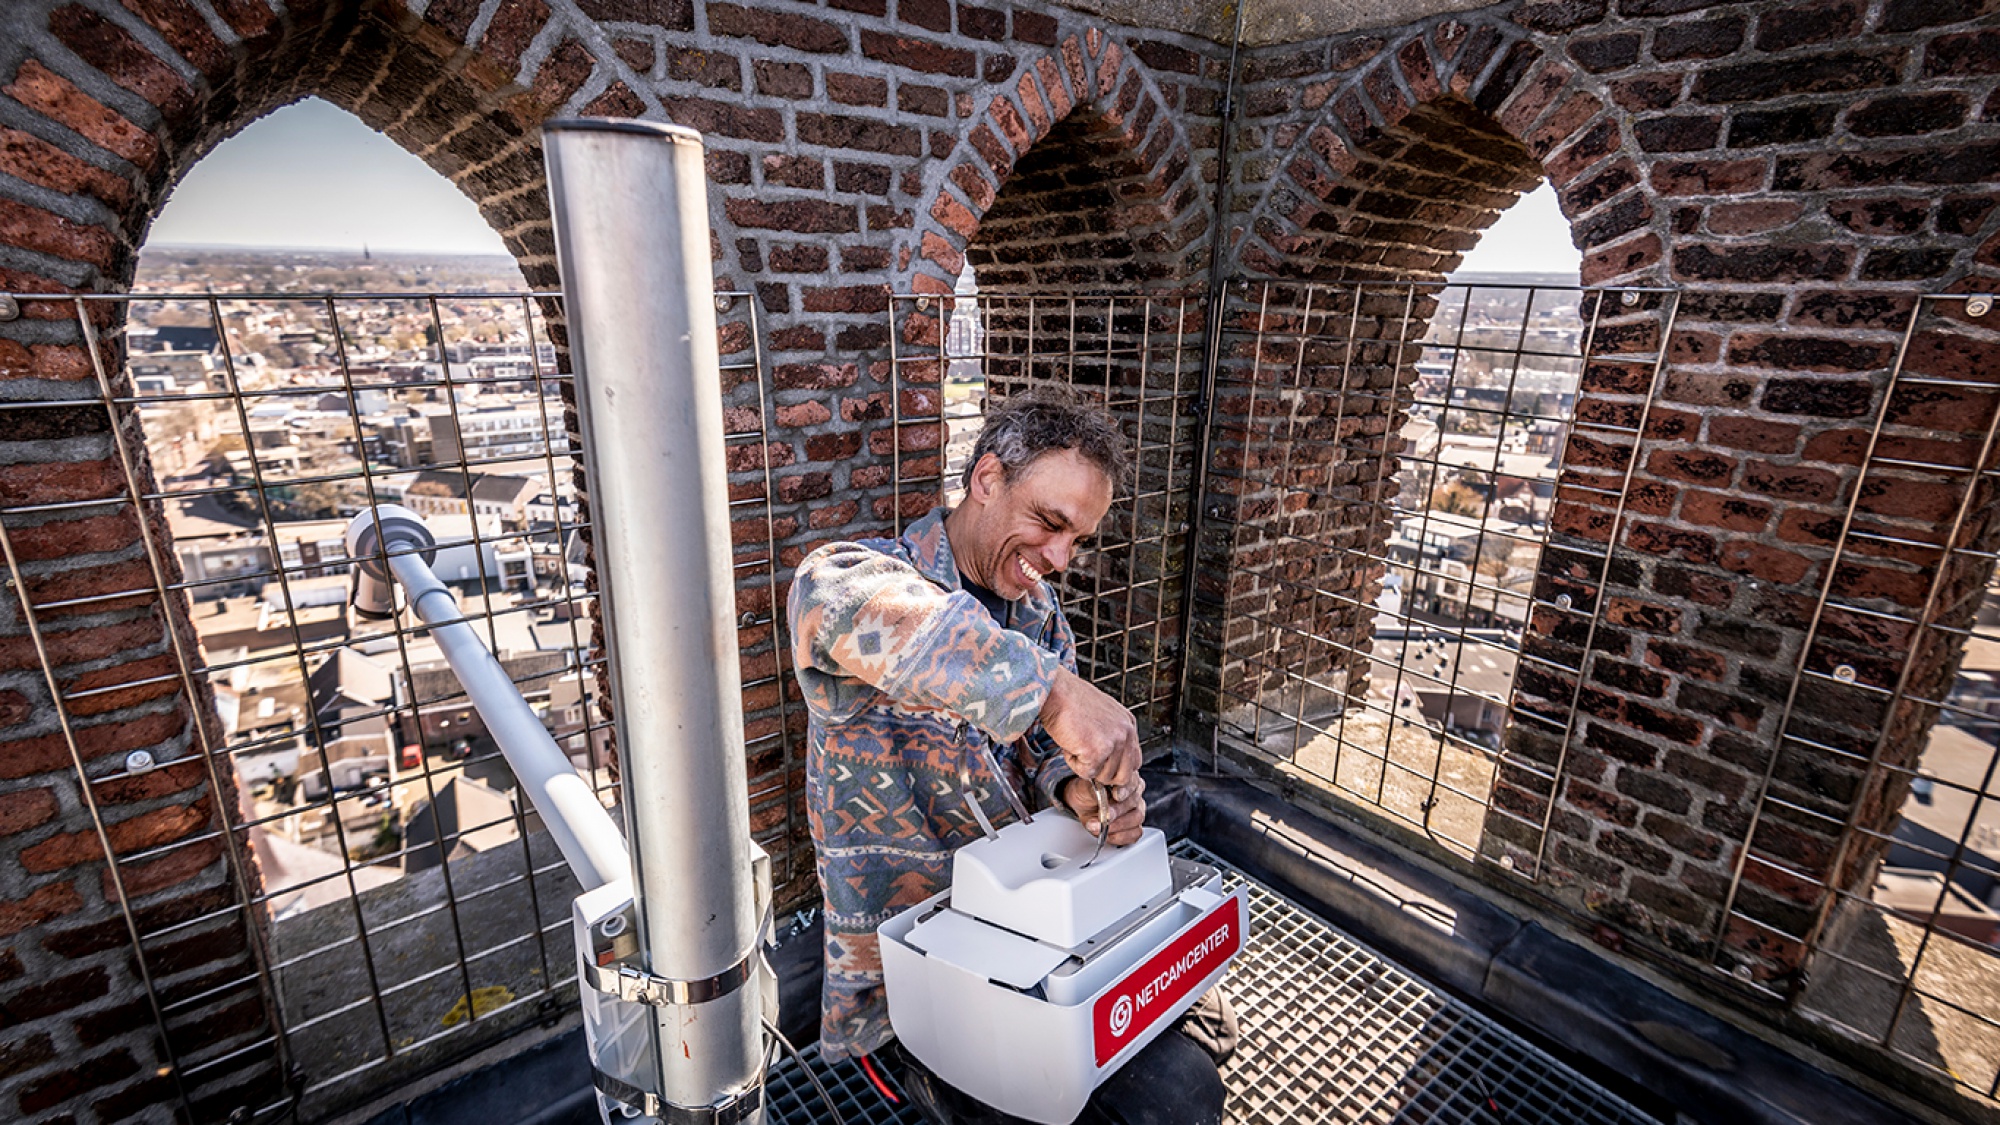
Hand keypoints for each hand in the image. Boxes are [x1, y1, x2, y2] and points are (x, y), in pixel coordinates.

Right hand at [1038, 666, 1140, 789]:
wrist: (1055, 691)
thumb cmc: (1070, 700)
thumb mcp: (1102, 715)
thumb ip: (1111, 735)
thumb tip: (1108, 759)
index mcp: (1128, 724)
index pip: (1134, 761)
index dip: (1116, 768)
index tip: (1101, 766)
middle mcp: (1126, 733)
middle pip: (1123, 775)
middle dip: (1103, 774)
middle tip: (1086, 758)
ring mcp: (1114, 742)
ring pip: (1104, 776)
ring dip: (1086, 765)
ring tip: (1075, 742)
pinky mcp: (1097, 751)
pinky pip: (1086, 773)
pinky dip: (1073, 763)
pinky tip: (1069, 743)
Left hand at [1063, 774, 1146, 847]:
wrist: (1081, 804)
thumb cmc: (1087, 792)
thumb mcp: (1086, 788)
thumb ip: (1095, 790)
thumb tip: (1098, 795)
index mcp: (1126, 778)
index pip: (1132, 783)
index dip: (1125, 790)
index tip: (1115, 796)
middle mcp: (1135, 794)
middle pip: (1134, 803)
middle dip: (1117, 812)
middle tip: (1103, 817)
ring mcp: (1137, 810)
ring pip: (1136, 819)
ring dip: (1117, 826)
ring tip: (1099, 827)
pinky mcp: (1134, 827)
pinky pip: (1134, 833)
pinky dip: (1120, 836)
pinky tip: (1107, 834)